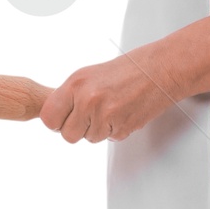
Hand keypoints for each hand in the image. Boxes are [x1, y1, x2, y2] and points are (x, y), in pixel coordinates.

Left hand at [40, 47, 178, 142]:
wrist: (160, 70)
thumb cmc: (128, 69)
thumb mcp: (89, 75)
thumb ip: (70, 95)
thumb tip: (56, 114)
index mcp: (76, 84)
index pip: (49, 118)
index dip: (57, 121)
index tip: (63, 118)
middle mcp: (88, 100)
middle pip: (68, 135)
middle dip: (78, 129)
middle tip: (90, 116)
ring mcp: (105, 115)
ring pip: (89, 139)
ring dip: (99, 129)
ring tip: (111, 109)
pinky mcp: (121, 128)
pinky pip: (109, 139)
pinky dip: (115, 130)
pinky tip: (122, 112)